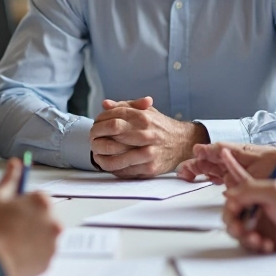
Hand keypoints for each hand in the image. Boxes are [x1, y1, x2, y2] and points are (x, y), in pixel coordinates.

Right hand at [0, 159, 61, 275]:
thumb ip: (10, 179)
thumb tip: (16, 164)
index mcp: (42, 202)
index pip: (37, 197)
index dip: (21, 204)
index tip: (11, 212)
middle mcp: (53, 221)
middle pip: (43, 216)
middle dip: (29, 220)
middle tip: (8, 228)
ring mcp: (52, 243)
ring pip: (43, 235)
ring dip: (32, 237)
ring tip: (10, 242)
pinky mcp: (48, 262)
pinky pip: (42, 254)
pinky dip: (32, 254)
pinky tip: (15, 254)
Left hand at [89, 97, 208, 177]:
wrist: (183, 143)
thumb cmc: (160, 126)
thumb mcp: (146, 111)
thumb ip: (125, 106)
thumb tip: (105, 104)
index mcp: (145, 117)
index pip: (115, 117)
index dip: (100, 122)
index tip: (94, 126)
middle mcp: (147, 134)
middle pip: (114, 134)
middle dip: (98, 138)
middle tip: (92, 141)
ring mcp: (149, 152)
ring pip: (117, 157)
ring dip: (102, 157)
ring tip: (96, 155)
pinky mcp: (150, 168)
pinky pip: (125, 171)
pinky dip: (113, 169)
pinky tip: (107, 164)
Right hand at [178, 125, 275, 197]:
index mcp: (257, 155)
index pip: (231, 150)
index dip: (213, 150)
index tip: (198, 151)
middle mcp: (249, 165)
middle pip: (219, 161)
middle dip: (200, 162)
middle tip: (184, 167)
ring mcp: (248, 177)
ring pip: (218, 172)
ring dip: (201, 172)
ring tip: (185, 174)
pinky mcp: (250, 190)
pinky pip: (228, 185)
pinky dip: (213, 184)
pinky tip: (202, 185)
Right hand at [220, 148, 275, 252]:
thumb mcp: (274, 191)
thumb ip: (249, 189)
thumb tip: (228, 195)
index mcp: (255, 192)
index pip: (234, 189)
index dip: (228, 195)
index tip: (230, 200)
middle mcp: (254, 207)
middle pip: (231, 215)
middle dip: (232, 223)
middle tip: (239, 229)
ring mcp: (258, 224)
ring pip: (238, 232)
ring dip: (244, 237)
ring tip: (257, 239)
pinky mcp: (263, 238)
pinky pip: (249, 245)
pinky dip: (256, 246)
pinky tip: (267, 244)